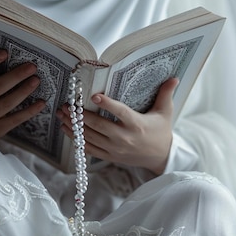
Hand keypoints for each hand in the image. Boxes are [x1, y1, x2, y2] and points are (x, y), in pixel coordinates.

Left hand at [58, 78, 178, 174]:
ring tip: (61, 114)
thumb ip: (166, 94)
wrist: (159, 158)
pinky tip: (66, 129)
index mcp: (137, 125)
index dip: (107, 105)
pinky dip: (76, 139)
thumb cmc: (161, 131)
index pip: (120, 113)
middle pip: (98, 126)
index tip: (94, 96)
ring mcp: (115, 149)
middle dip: (80, 116)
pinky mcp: (109, 156)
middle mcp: (124, 138)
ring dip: (73, 126)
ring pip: (89, 138)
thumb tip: (174, 77)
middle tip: (66, 104)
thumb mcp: (165, 112)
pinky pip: (88, 149)